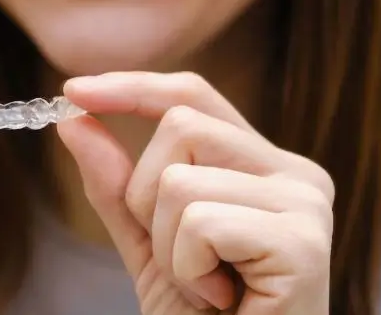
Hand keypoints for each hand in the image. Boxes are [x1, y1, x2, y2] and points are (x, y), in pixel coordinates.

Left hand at [56, 72, 333, 314]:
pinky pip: (199, 223)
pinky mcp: (302, 242)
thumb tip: (76, 117)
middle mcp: (296, 175)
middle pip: (180, 126)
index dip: (133, 87)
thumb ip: (117, 183)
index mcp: (265, 166)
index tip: (74, 92)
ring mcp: (306, 204)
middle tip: (181, 258)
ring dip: (168, 246)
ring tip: (206, 284)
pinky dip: (188, 269)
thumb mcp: (149, 242)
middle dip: (146, 198)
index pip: (193, 97)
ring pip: (179, 180)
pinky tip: (222, 298)